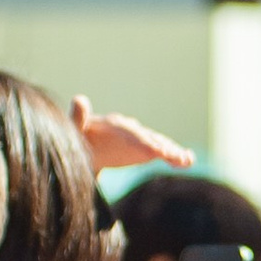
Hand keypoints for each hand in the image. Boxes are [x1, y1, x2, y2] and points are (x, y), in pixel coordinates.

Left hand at [73, 93, 192, 170]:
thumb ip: (77, 118)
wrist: (82, 149)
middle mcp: (128, 128)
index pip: (128, 132)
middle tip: (174, 157)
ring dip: (172, 151)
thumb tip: (80, 99)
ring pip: (157, 143)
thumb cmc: (76, 141)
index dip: (142, 142)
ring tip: (185, 160)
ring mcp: (138, 139)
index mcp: (111, 124)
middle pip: (147, 138)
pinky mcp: (144, 149)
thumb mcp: (73, 131)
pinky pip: (161, 152)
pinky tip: (188, 161)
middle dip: (161, 147)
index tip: (155, 152)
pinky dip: (175, 155)